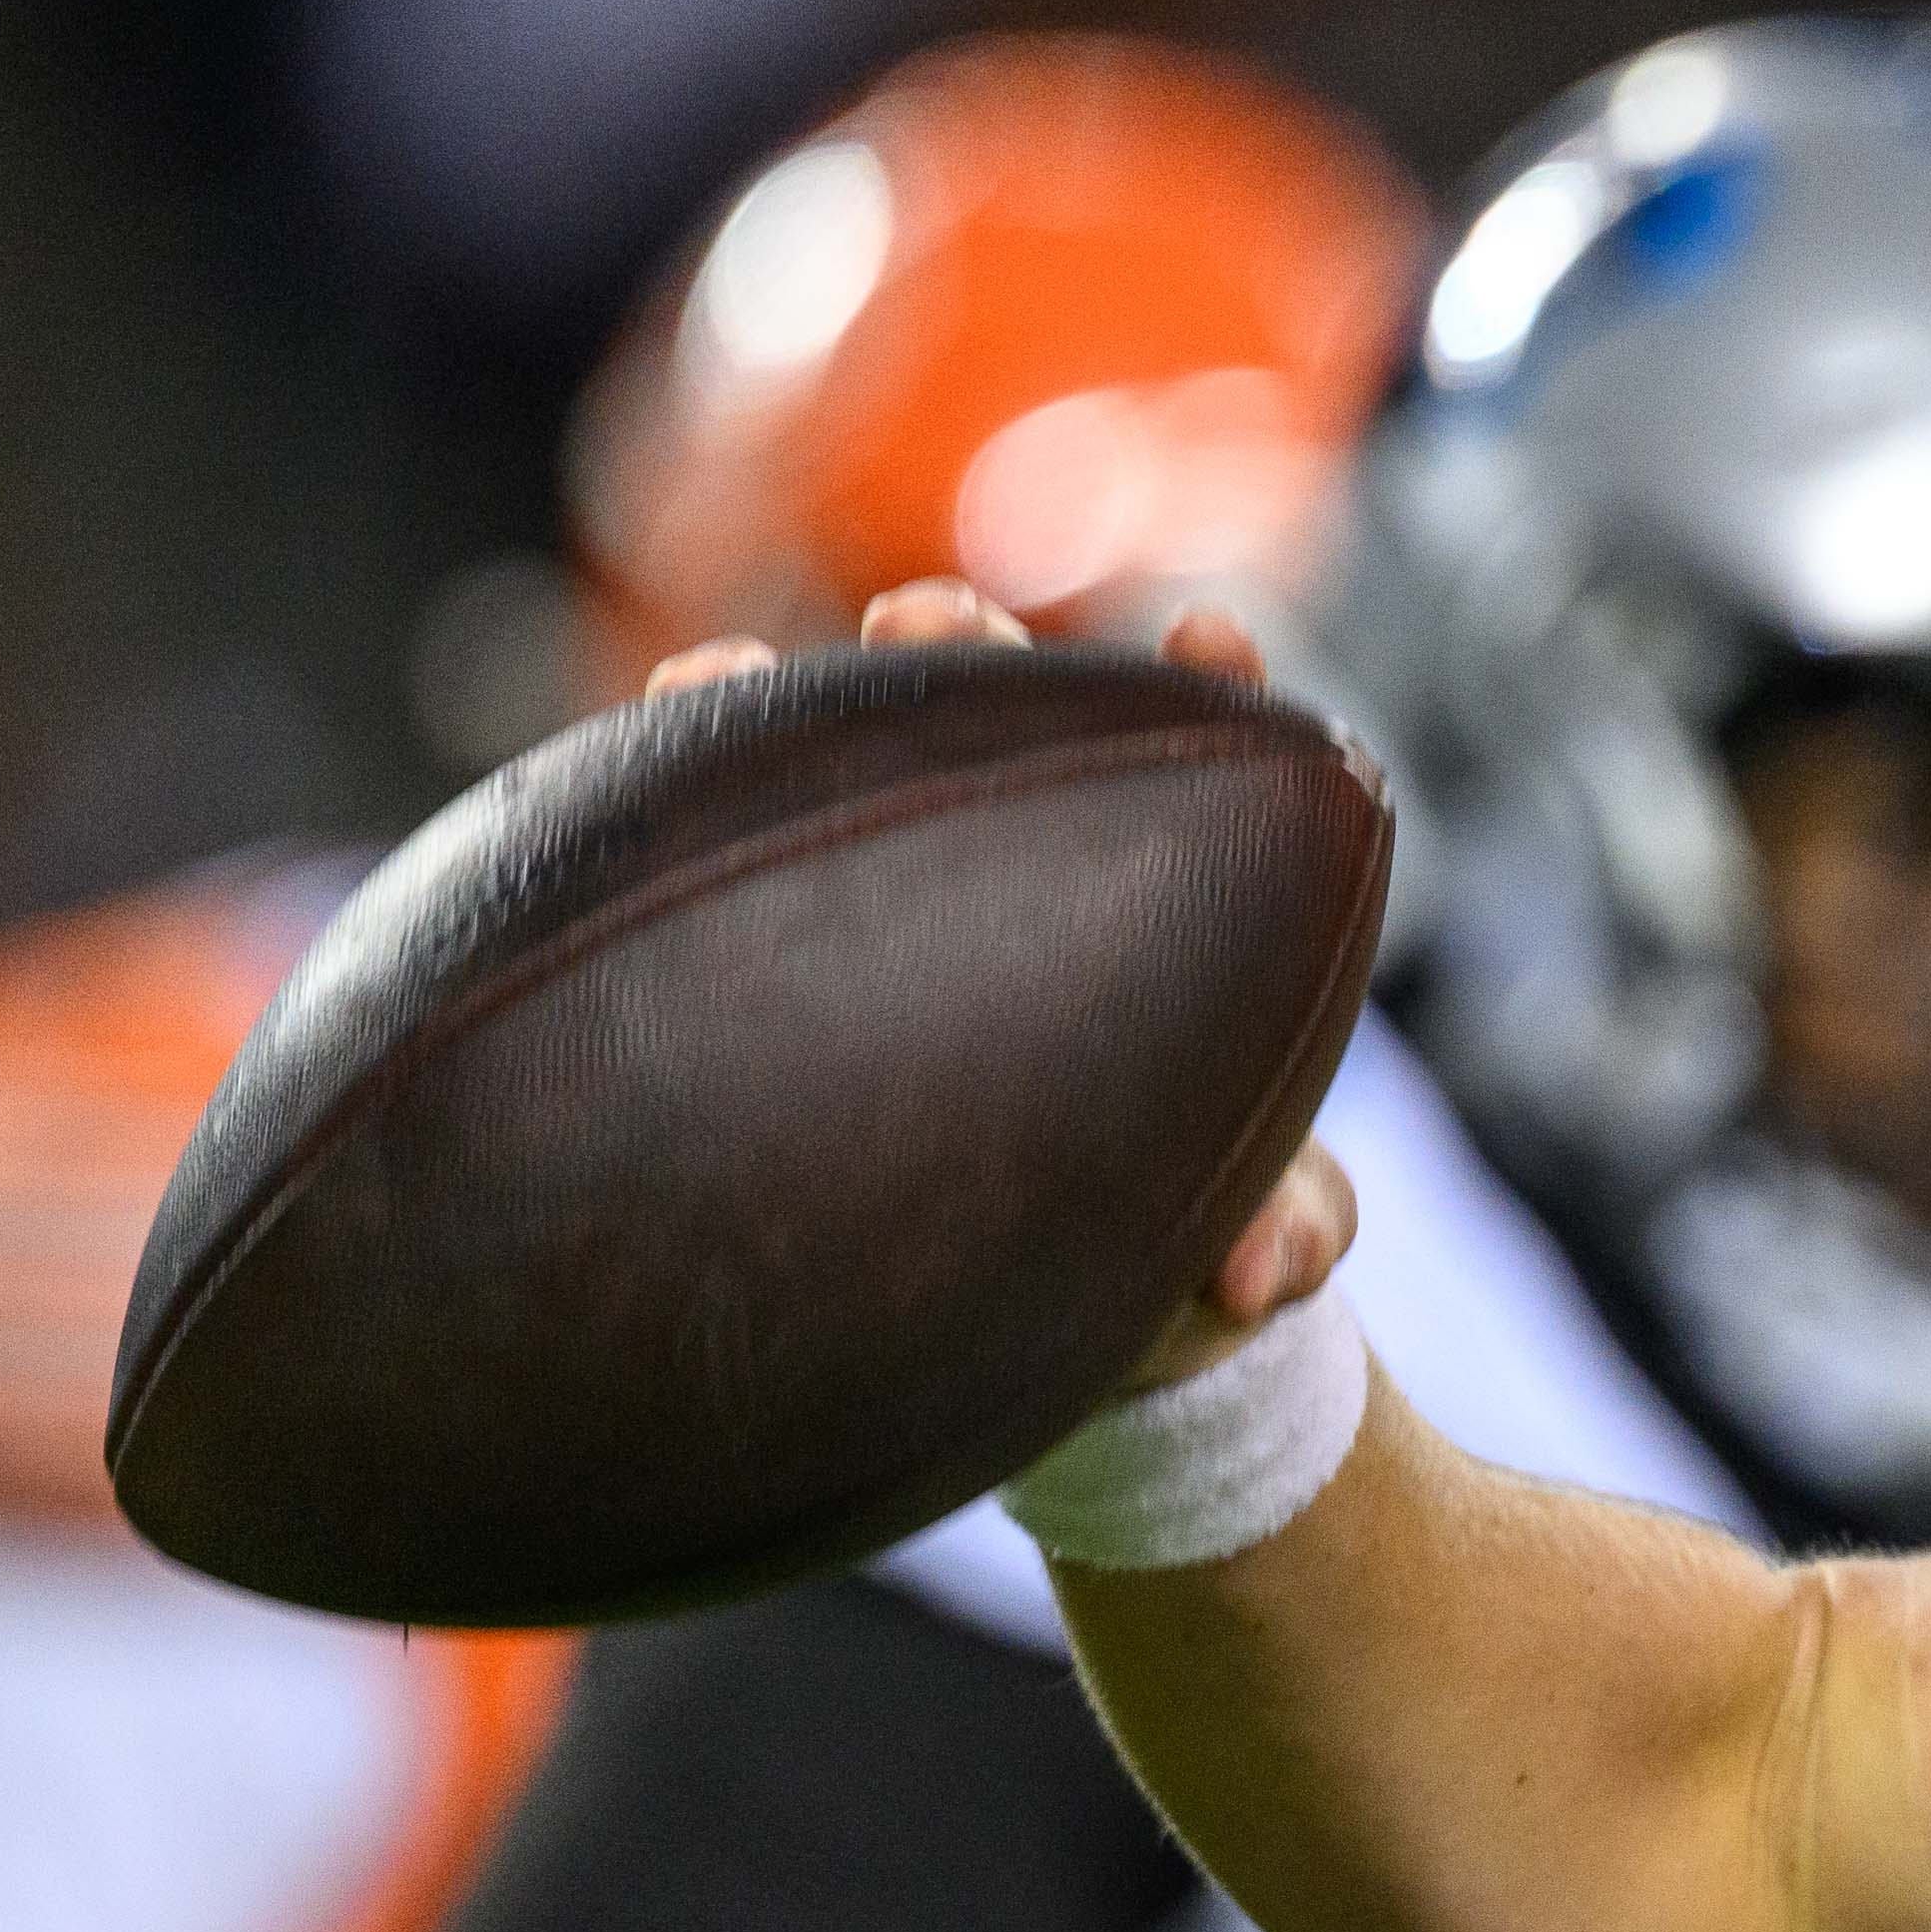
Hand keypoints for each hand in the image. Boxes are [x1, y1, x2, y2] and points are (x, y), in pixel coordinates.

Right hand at [640, 583, 1361, 1384]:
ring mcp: (909, 901)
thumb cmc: (1181, 1242)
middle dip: (965, 647)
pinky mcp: (799, 951)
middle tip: (921, 615)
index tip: (1203, 636)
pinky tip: (638, 755)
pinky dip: (691, 806)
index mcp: (1180, 904)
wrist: (1052, 1316)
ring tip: (717, 671)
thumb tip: (1258, 1274)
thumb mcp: (1251, 1243)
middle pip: (1008, 723)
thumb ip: (1292, 1233)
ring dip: (791, 713)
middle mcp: (1037, 870)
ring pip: (859, 771)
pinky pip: (741, 864)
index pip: (1205, 758)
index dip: (1210, 690)